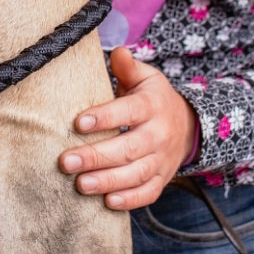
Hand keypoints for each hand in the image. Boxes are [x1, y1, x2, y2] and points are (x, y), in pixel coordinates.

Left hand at [61, 46, 198, 210]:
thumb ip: (128, 67)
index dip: (105, 118)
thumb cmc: (153, 98)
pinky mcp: (162, 179)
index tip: (78, 123)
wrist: (187, 125)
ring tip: (80, 184)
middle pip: (129, 148)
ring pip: (137, 174)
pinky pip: (148, 193)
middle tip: (66, 162)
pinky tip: (107, 202)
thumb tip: (118, 51)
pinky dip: (130, 200)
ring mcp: (161, 159)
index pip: (128, 112)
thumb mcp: (146, 77)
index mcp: (152, 106)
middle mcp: (159, 134)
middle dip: (96, 157)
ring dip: (108, 181)